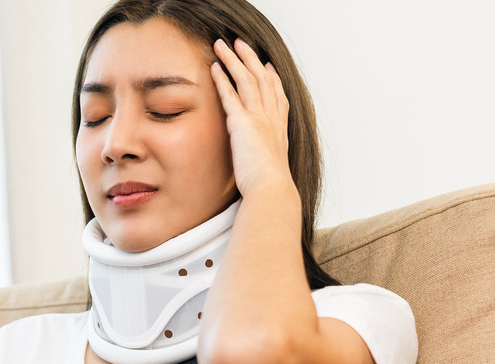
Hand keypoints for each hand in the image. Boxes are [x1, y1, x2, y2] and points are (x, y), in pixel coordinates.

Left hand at [210, 38, 291, 196]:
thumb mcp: (271, 167)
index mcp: (280, 129)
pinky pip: (231, 95)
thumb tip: (258, 160)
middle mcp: (272, 119)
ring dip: (234, 60)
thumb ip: (264, 156)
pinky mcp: (243, 123)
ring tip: (222, 45)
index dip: (273, 79)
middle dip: (251, 59)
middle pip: (263, 79)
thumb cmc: (270, 186)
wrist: (272, 189)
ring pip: (247, 80)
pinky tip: (214, 67)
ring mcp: (259, 118)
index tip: (268, 66)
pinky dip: (222, 79)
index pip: (278, 96)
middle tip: (242, 43)